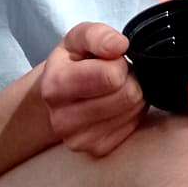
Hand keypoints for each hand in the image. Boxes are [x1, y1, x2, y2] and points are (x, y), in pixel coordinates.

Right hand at [41, 21, 145, 156]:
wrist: (60, 94)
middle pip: (127, 95)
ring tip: (116, 89)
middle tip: (117, 75)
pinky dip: (131, 113)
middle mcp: (62, 119)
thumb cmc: (73, 61)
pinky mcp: (96, 150)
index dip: (119, 63)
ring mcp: (78, 140)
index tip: (111, 61)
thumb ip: (99, 35)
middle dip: (129, 79)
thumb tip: (119, 46)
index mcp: (55, 86)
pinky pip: (132, 128)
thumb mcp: (80, 37)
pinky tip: (116, 105)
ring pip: (132, 111)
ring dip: (132, 95)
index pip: (112, 77)